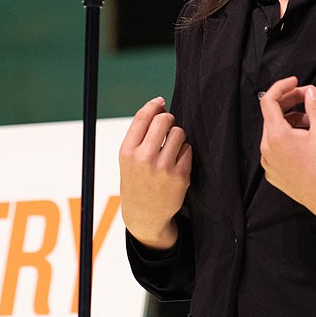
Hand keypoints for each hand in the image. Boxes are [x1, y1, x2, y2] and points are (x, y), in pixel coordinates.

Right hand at [118, 96, 192, 248]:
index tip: (160, 102)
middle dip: (168, 119)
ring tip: (170, 147)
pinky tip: (176, 163)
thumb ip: (140, 133)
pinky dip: (184, 152)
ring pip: (179, 132)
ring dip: (177, 136)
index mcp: (127, 151)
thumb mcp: (128, 157)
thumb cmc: (137, 179)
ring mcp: (163, 168)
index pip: (143, 117)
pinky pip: (188, 149)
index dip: (154, 105)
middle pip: (163, 120)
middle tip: (167, 126)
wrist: (144, 214)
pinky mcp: (180, 176)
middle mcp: (144, 158)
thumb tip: (159, 104)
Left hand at [259, 76, 315, 232]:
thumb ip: (315, 106)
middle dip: (290, 103)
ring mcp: (267, 161)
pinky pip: (275, 148)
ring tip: (311, 123)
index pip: (268, 100)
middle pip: (272, 115)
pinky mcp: (272, 172)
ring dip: (290, 121)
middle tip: (308, 99)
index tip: (295, 82)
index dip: (281, 86)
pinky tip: (305, 141)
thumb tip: (311, 91)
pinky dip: (287, 139)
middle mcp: (266, 148)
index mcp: (276, 135)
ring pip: (274, 132)